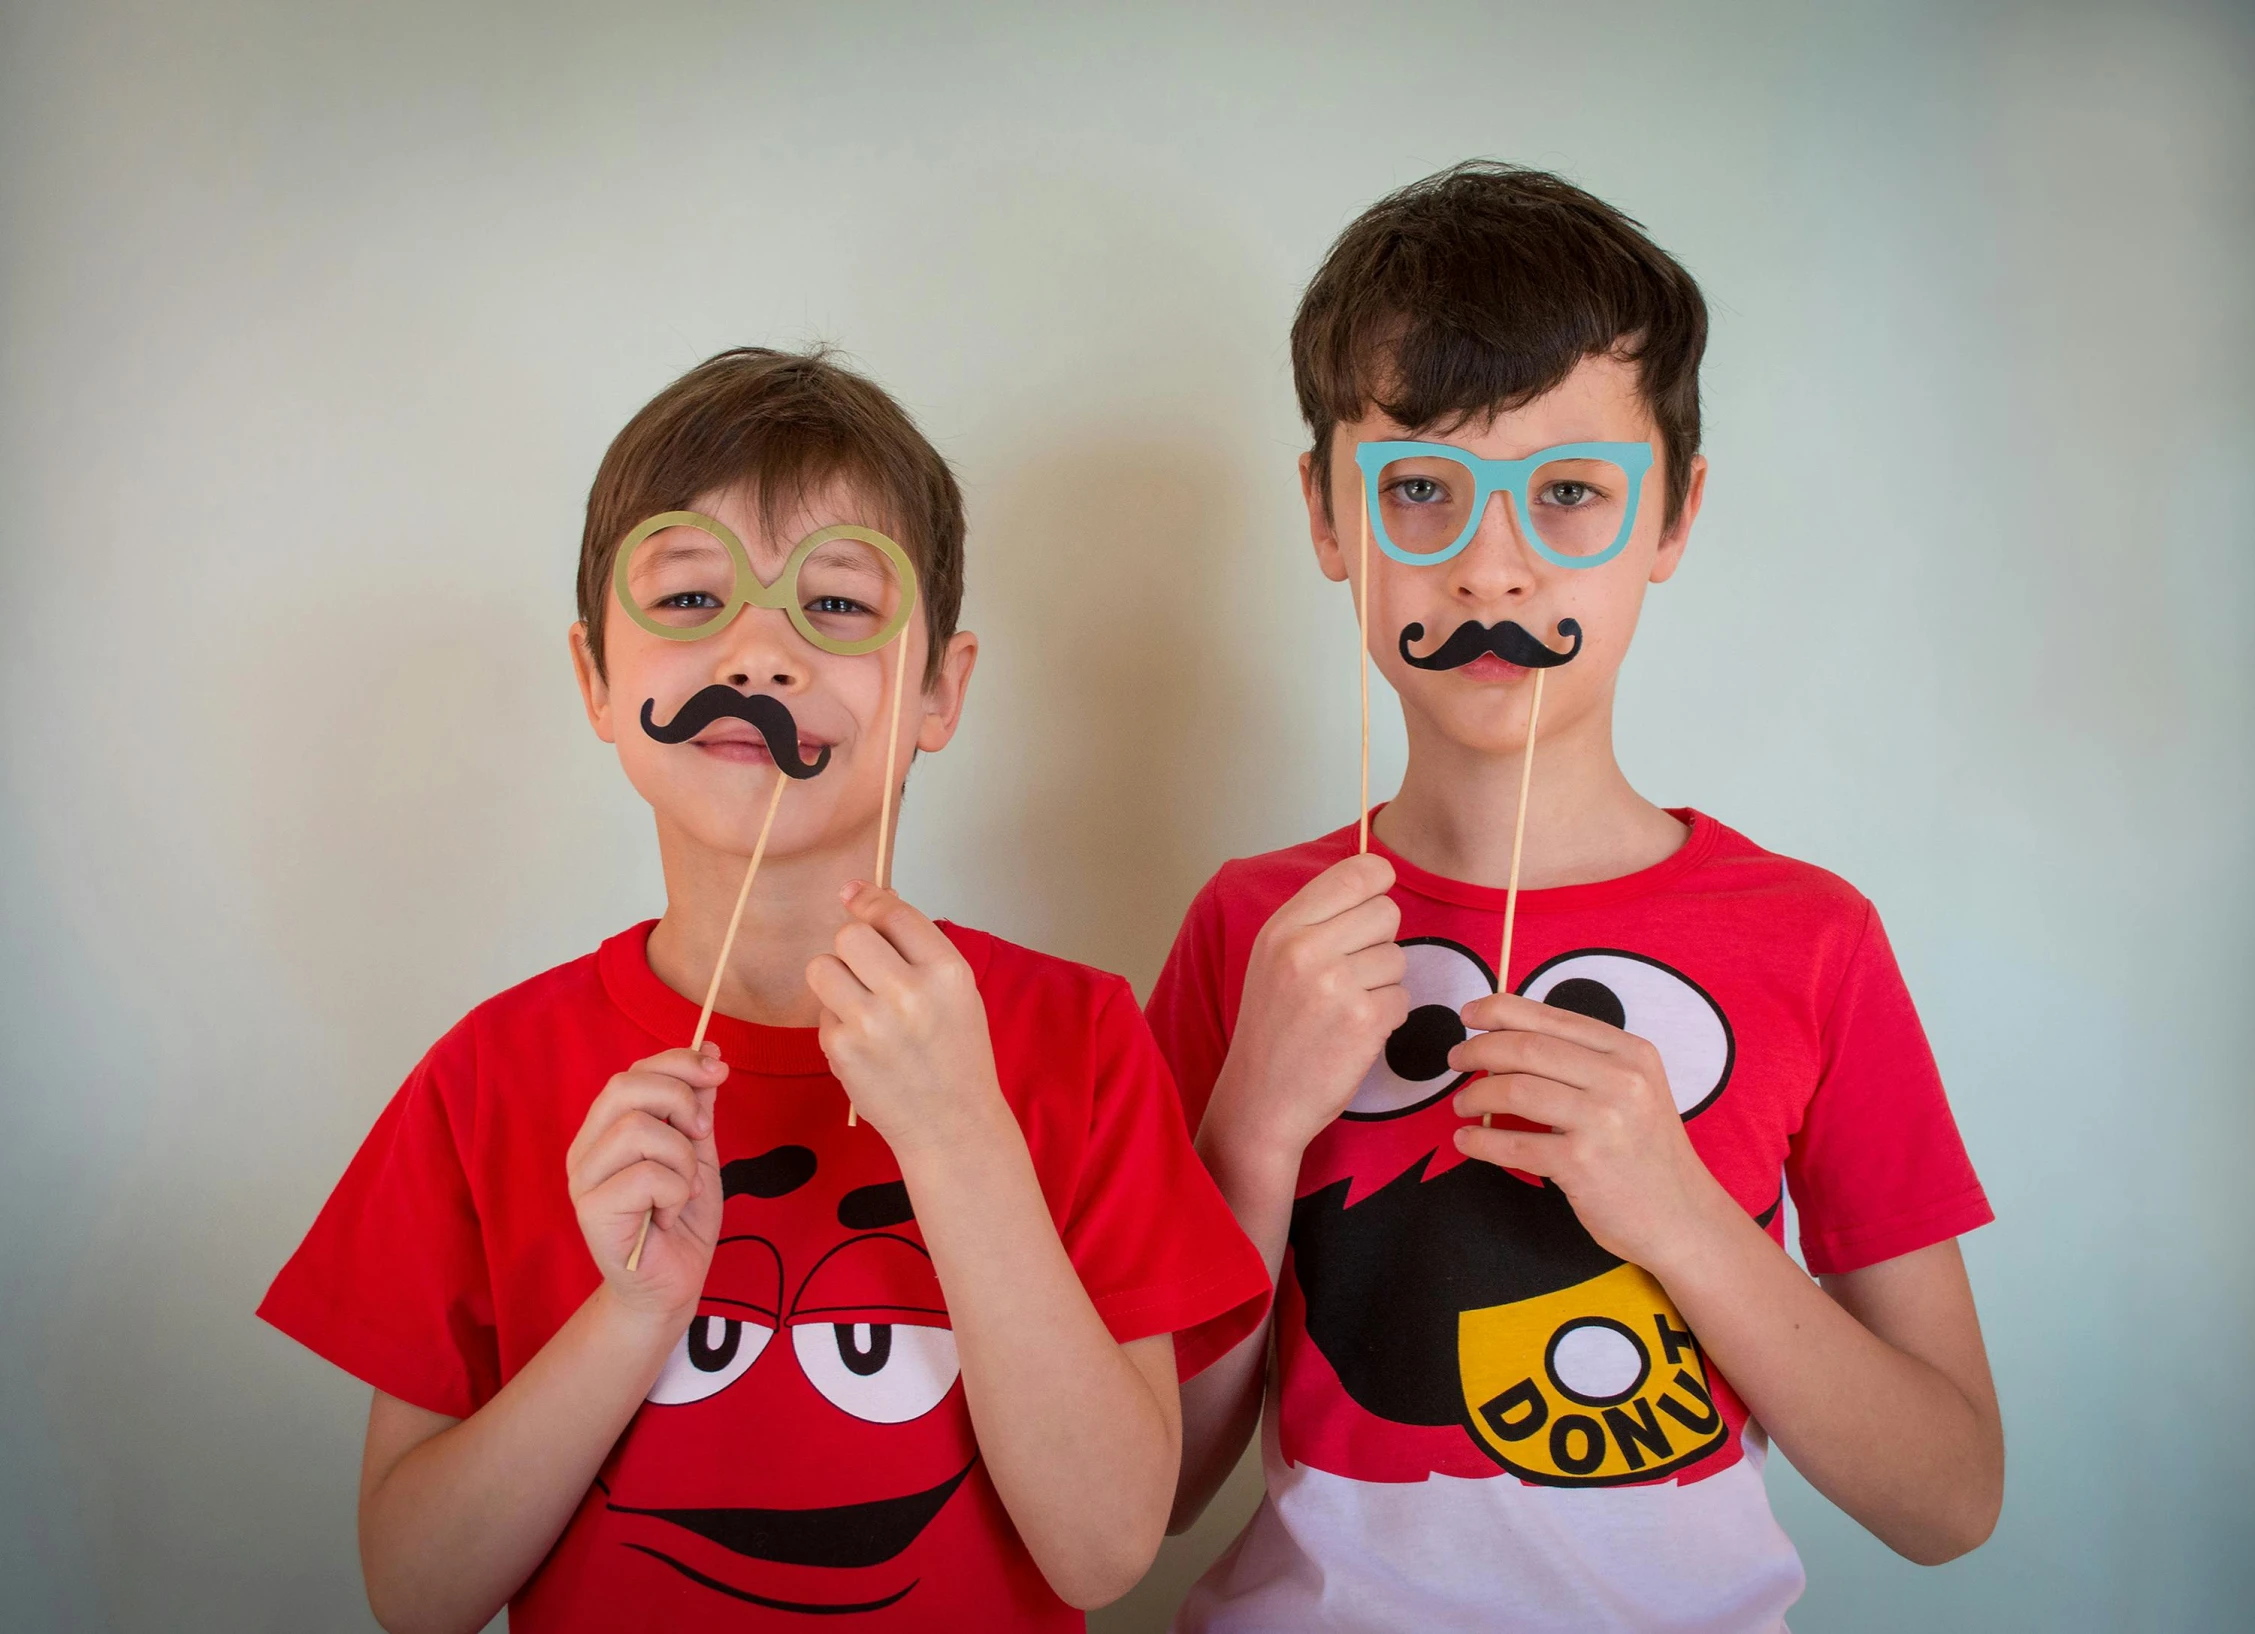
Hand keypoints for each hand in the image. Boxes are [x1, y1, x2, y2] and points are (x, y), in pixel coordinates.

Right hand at [565, 1044, 724, 1320]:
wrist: (672, 1286)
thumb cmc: (680, 1221)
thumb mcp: (697, 1154)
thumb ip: (696, 1108)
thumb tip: (708, 1051)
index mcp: (606, 1130)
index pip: (633, 1073)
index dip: (679, 1062)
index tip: (720, 1071)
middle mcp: (586, 1149)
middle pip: (625, 1088)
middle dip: (679, 1100)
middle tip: (702, 1136)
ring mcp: (584, 1180)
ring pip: (638, 1130)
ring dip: (681, 1158)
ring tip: (683, 1190)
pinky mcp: (591, 1211)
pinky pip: (646, 1175)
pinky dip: (675, 1192)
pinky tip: (669, 1216)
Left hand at [806, 883, 1011, 1157]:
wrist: (952, 1123)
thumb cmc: (955, 1054)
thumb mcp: (956, 991)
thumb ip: (914, 945)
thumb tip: (859, 893)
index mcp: (947, 972)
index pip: (893, 913)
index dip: (868, 900)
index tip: (854, 896)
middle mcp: (910, 993)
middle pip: (849, 934)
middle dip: (852, 946)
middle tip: (868, 969)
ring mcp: (872, 1024)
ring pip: (822, 967)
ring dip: (835, 978)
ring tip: (860, 1002)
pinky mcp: (842, 1050)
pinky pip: (820, 1012)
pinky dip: (836, 1021)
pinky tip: (864, 1042)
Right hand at [1203, 853, 1408, 1169]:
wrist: (1261, 1099)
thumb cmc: (1273, 1028)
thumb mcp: (1273, 959)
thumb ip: (1317, 919)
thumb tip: (1375, 879)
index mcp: (1282, 928)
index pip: (1355, 872)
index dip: (1378, 880)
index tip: (1377, 894)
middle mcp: (1306, 949)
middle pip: (1387, 911)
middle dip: (1381, 939)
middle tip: (1354, 970)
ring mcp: (1336, 985)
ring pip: (1398, 957)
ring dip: (1384, 983)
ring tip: (1346, 1007)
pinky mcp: (1364, 1021)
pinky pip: (1403, 998)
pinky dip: (1388, 1016)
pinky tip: (1356, 1032)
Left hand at [1447, 993, 1731, 1273]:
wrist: (1682, 1218)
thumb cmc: (1646, 1151)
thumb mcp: (1632, 1089)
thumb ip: (1584, 1060)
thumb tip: (1508, 1037)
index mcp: (1630, 1051)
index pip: (1551, 1017)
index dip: (1500, 1010)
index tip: (1467, 1016)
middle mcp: (1621, 1079)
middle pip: (1526, 1048)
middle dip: (1478, 1050)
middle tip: (1455, 1061)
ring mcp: (1603, 1121)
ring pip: (1514, 1090)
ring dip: (1475, 1095)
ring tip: (1462, 1105)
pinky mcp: (1582, 1164)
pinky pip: (1513, 1144)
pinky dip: (1480, 1141)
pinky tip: (1467, 1141)